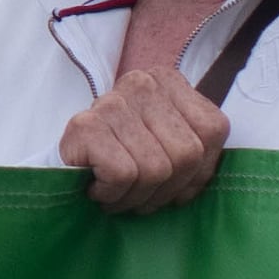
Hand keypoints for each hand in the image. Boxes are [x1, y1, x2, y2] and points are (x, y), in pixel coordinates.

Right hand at [60, 61, 226, 212]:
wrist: (66, 164)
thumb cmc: (123, 156)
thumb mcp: (169, 142)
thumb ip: (198, 149)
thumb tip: (199, 184)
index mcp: (169, 81)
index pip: (212, 130)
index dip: (198, 170)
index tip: (172, 183)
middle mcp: (142, 84)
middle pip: (186, 153)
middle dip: (166, 189)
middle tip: (142, 194)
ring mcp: (112, 102)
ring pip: (155, 169)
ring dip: (136, 197)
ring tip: (119, 193)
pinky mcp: (85, 125)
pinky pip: (122, 175)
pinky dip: (112, 193)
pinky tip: (98, 187)